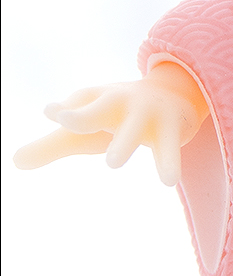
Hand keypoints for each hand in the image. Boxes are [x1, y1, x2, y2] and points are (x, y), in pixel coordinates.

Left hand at [13, 63, 209, 186]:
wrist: (173, 95)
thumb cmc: (117, 117)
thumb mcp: (84, 130)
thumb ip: (51, 146)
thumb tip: (14, 161)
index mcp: (94, 101)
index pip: (75, 105)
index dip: (64, 109)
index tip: (52, 112)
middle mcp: (118, 103)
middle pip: (98, 110)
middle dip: (83, 116)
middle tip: (64, 123)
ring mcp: (145, 115)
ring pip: (133, 130)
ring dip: (124, 142)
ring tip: (111, 162)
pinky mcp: (170, 129)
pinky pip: (168, 148)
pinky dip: (168, 162)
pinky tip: (168, 181)